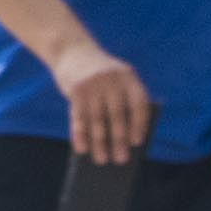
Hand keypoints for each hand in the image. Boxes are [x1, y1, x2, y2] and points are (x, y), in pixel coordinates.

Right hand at [57, 47, 151, 167]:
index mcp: (129, 77)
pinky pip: (78, 117)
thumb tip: (123, 142)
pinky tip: (82, 149)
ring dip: (99, 143)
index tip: (137, 142)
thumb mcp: (115, 80)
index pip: (138, 103)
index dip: (138, 124)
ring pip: (97, 120)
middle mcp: (112, 79)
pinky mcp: (75, 90)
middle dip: (119, 140)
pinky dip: (80, 135)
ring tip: (101, 160)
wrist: (72, 50)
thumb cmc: (100, 75)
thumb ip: (122, 102)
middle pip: (117, 115)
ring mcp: (92, 84)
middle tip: (120, 160)